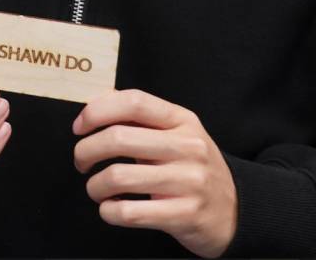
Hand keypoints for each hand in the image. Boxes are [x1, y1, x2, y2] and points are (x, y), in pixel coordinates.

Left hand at [72, 89, 236, 257]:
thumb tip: (95, 101)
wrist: (236, 212)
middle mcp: (188, 147)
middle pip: (118, 137)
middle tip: (81, 161)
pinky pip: (130, 212)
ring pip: (118, 177)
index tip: (79, 127)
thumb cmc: (193, 169)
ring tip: (96, 189)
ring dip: (95, 185)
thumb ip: (138, 116)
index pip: (133, 101)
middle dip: (85, 150)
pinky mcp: (185, 215)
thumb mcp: (175, 133)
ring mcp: (189, 182)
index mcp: (182, 120)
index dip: (96, 111)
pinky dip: (109, 211)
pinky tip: (110, 208)